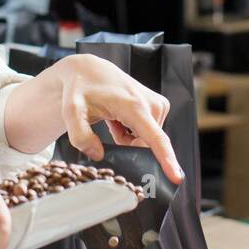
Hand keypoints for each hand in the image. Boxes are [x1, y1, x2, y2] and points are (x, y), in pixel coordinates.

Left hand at [53, 55, 184, 182]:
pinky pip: (149, 131)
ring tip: (114, 118)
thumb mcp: (71, 112)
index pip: (155, 138)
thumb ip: (80, 136)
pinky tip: (120, 117)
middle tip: (110, 127)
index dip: (167, 160)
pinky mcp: (159, 104)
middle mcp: (151, 104)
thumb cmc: (80, 89)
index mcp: (134, 107)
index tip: (177, 178)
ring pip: (148, 139)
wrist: (88, 70)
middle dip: (128, 145)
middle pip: (147, 145)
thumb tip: (98, 155)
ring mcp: (157, 104)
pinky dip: (133, 130)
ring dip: (129, 137)